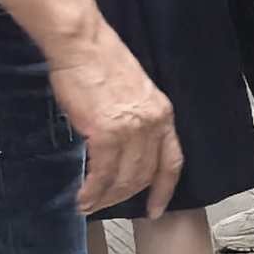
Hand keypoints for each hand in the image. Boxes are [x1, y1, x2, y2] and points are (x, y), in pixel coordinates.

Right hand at [50, 20, 182, 215]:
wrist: (82, 44)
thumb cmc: (99, 60)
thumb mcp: (132, 91)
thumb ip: (134, 118)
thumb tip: (121, 143)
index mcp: (162, 113)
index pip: (171, 161)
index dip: (164, 190)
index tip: (156, 208)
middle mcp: (152, 124)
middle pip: (144, 175)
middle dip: (124, 196)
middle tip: (105, 206)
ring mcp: (131, 130)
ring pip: (124, 179)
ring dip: (106, 198)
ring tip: (89, 205)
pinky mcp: (106, 133)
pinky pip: (101, 174)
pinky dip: (92, 191)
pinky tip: (83, 198)